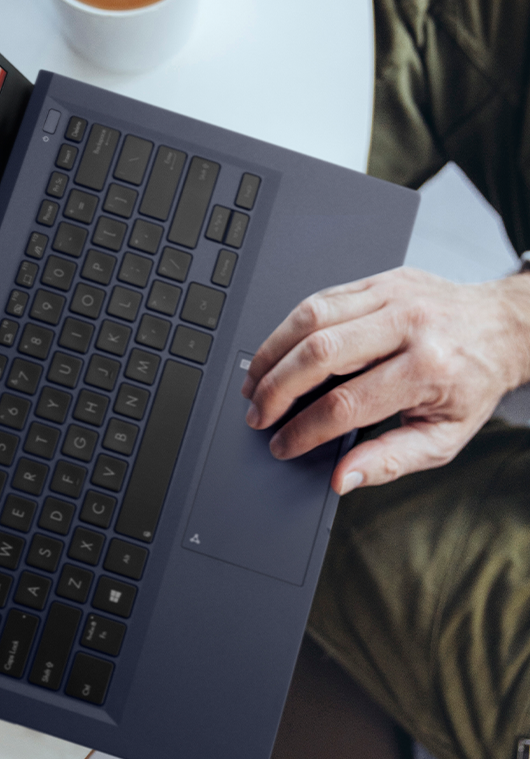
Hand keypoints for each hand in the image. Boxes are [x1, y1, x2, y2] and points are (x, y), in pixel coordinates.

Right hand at [242, 267, 529, 493]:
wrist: (504, 326)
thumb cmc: (473, 382)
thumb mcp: (444, 436)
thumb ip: (390, 460)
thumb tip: (343, 478)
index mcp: (429, 369)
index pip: (346, 403)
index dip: (304, 430)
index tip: (283, 445)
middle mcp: (409, 325)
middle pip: (319, 355)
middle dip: (276, 390)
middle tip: (258, 414)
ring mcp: (392, 296)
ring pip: (311, 319)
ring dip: (272, 355)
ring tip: (254, 384)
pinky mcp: (379, 280)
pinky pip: (319, 298)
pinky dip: (288, 329)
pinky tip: (276, 353)